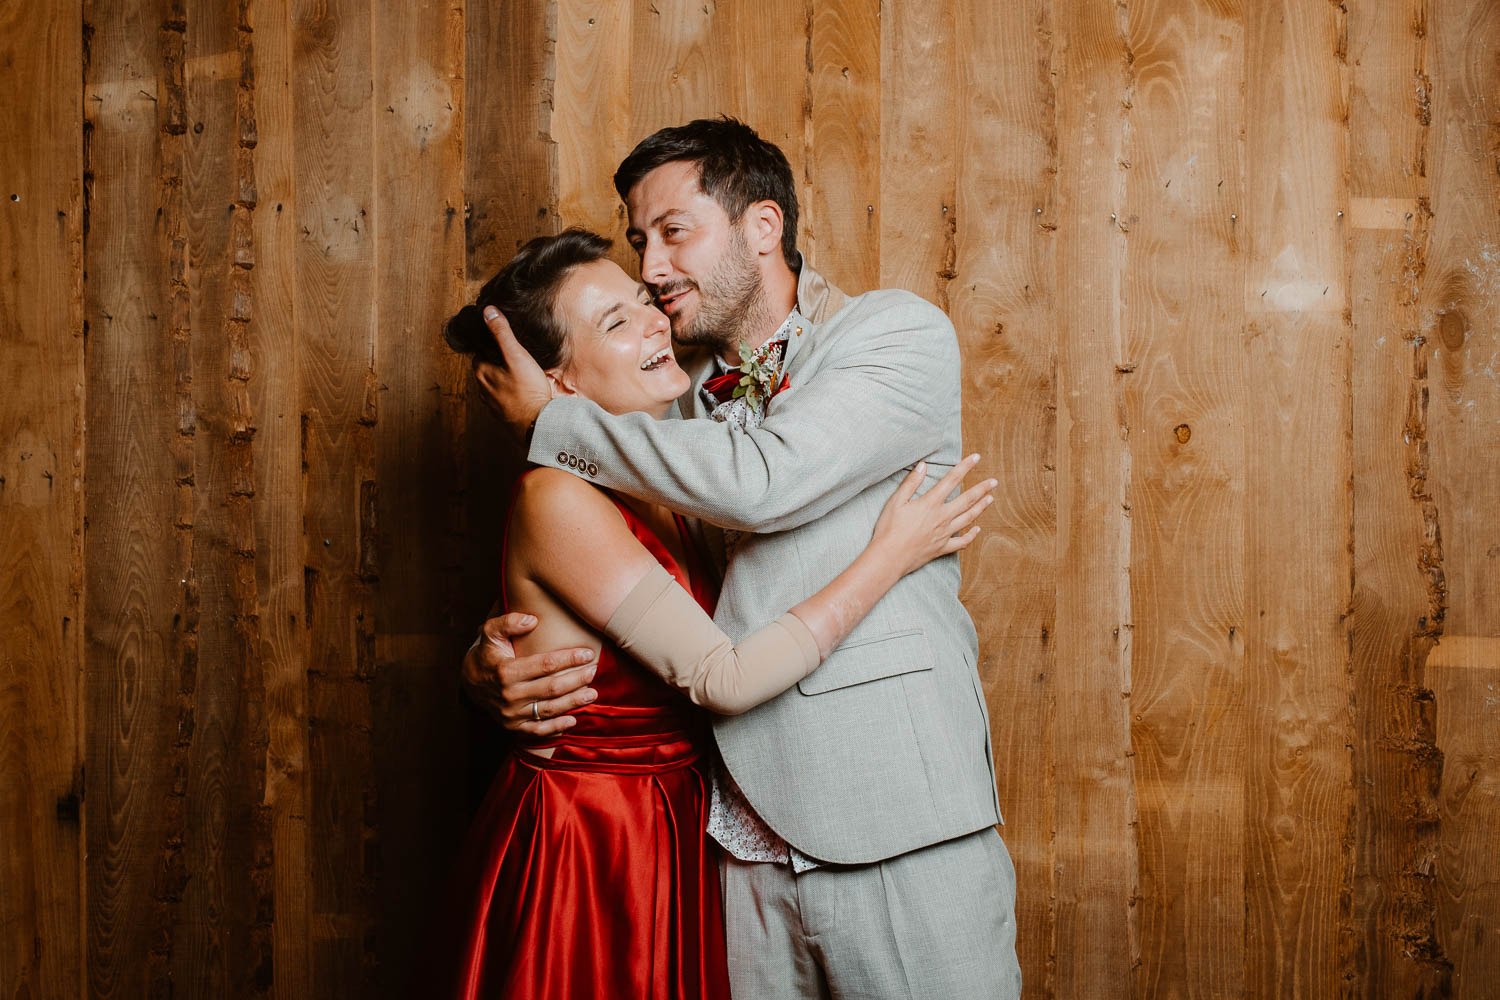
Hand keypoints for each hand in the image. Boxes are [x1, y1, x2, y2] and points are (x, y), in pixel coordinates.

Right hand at [461, 611, 598, 736]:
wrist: (469, 682)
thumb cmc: (488, 653)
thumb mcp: (491, 633)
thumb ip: (508, 622)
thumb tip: (532, 620)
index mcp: (506, 671)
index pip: (545, 665)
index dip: (569, 659)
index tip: (587, 654)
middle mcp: (509, 694)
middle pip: (551, 688)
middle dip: (576, 680)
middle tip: (594, 671)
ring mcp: (511, 713)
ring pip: (548, 710)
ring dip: (573, 703)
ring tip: (592, 694)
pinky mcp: (513, 726)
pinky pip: (537, 730)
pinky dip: (556, 727)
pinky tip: (573, 720)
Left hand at [473, 306, 552, 441]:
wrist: (538, 424)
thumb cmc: (527, 391)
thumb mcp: (516, 355)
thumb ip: (502, 333)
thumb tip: (488, 311)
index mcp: (482, 373)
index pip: (479, 354)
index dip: (491, 347)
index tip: (504, 345)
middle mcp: (483, 390)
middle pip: (486, 370)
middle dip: (497, 363)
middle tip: (514, 358)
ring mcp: (493, 405)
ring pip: (494, 386)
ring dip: (503, 380)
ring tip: (519, 374)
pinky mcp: (504, 415)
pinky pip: (503, 400)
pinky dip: (509, 394)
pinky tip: (522, 392)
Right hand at [870, 454, 993, 574]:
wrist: (889, 558)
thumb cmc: (889, 529)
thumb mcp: (896, 502)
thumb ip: (911, 483)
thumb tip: (923, 466)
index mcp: (930, 503)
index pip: (952, 480)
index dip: (965, 467)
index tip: (976, 458)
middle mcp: (942, 517)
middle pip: (967, 500)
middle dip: (982, 489)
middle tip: (994, 481)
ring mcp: (944, 534)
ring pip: (969, 518)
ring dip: (981, 508)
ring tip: (990, 499)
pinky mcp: (942, 548)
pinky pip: (962, 542)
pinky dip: (971, 536)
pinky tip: (977, 530)